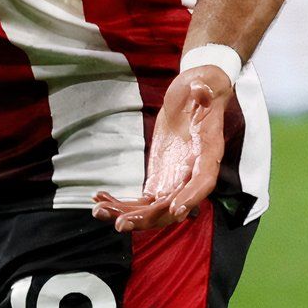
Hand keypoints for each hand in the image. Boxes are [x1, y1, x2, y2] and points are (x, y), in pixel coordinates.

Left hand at [91, 64, 230, 232]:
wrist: (194, 96)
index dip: (191, 197)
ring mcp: (175, 180)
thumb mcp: (206, 84)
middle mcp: (193, 174)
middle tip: (121, 223)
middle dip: (148, 218)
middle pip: (173, 205)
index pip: (203, 181)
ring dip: (127, 215)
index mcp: (208, 153)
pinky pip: (142, 201)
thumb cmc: (203, 89)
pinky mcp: (160, 180)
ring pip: (154, 209)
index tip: (174, 210)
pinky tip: (99, 200)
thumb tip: (201, 90)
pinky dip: (121, 204)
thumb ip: (205, 91)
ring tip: (99, 210)